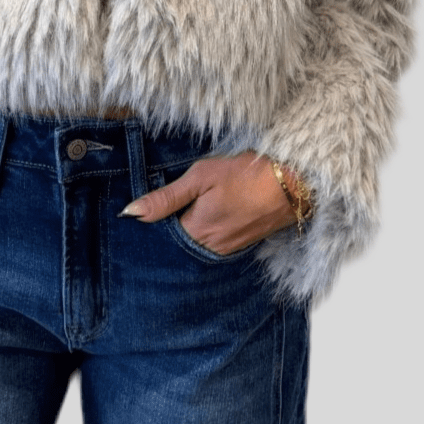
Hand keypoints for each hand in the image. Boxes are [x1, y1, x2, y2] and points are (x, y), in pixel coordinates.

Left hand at [121, 152, 302, 254]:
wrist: (292, 182)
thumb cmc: (245, 174)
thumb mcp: (200, 177)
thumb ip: (166, 198)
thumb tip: (131, 213)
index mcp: (196, 232)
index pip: (160, 238)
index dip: (151, 226)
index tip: (143, 213)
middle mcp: (211, 248)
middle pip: (178, 245)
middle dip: (168, 231)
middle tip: (161, 211)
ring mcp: (229, 248)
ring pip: (197, 245)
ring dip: (188, 232)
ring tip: (186, 211)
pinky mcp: (243, 243)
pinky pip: (215, 244)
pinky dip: (207, 232)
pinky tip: (207, 216)